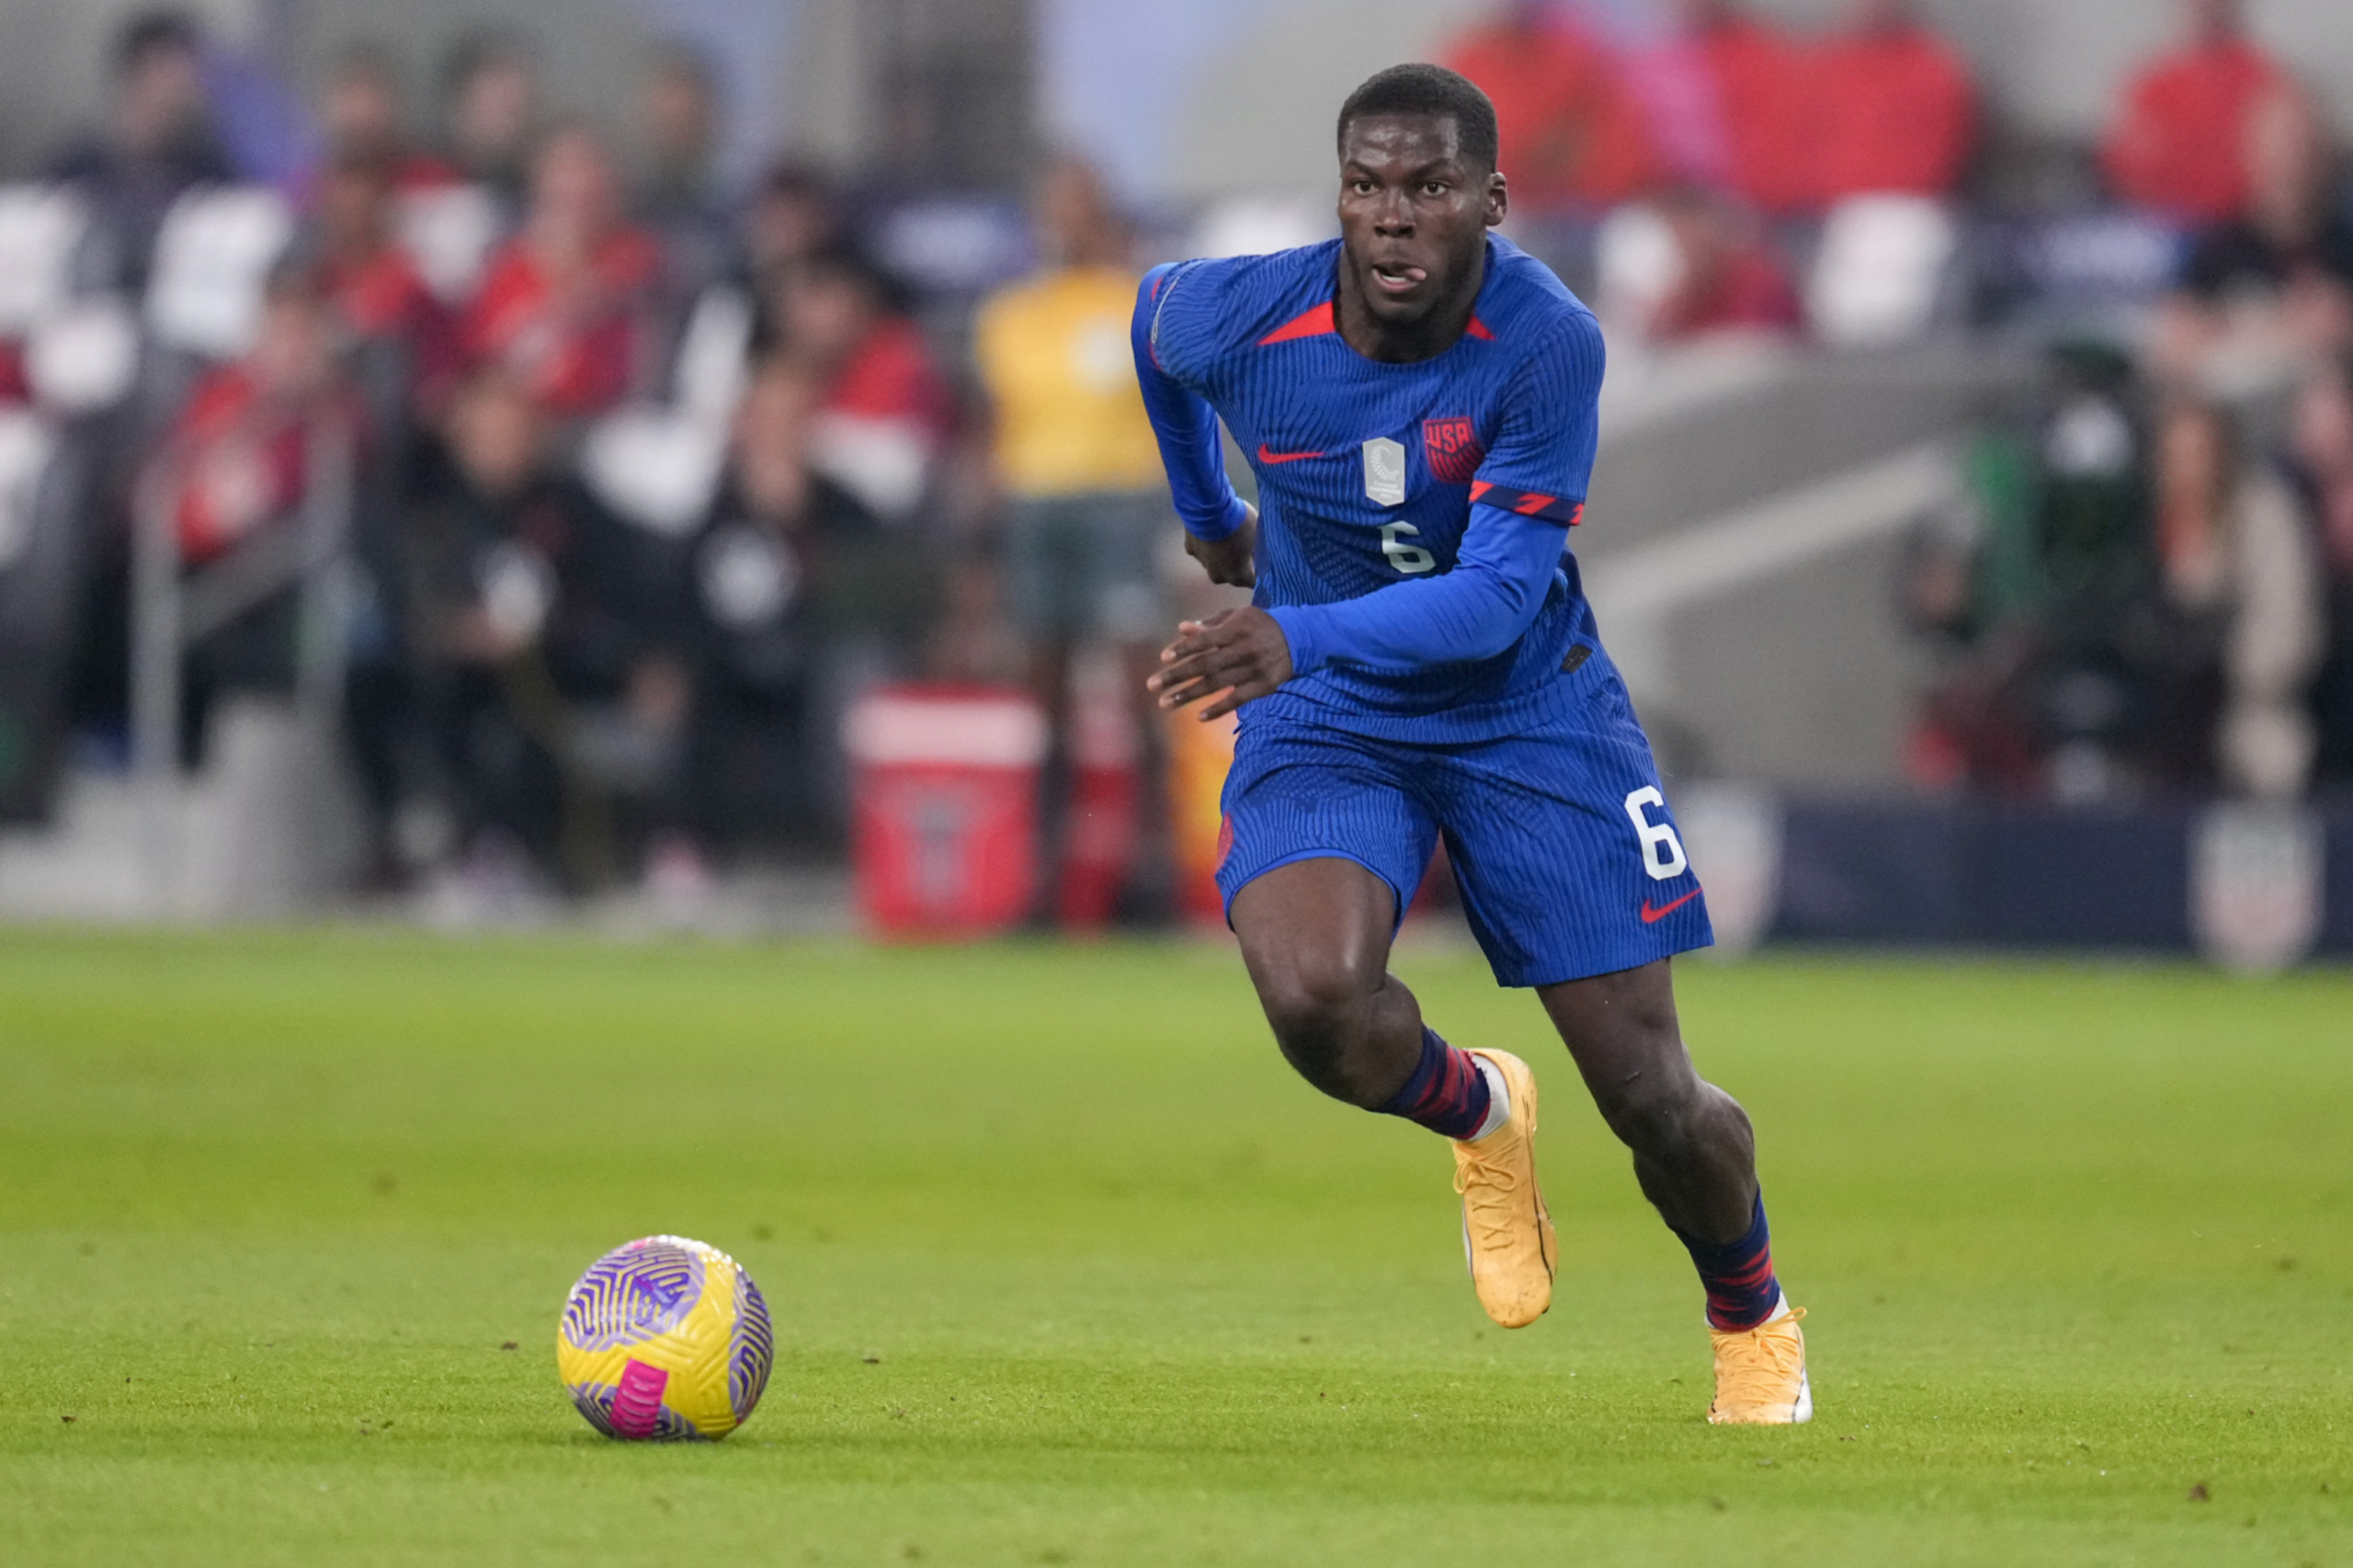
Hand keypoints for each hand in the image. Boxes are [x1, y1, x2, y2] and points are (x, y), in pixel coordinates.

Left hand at [1147, 606, 1292, 720]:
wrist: (1300, 637)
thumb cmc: (1260, 624)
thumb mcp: (1238, 616)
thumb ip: (1211, 624)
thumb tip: (1182, 628)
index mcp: (1236, 629)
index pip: (1205, 641)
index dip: (1184, 649)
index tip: (1163, 658)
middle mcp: (1244, 650)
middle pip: (1205, 665)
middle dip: (1176, 675)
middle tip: (1152, 685)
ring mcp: (1254, 670)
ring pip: (1216, 685)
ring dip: (1189, 695)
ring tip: (1165, 703)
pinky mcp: (1264, 686)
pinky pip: (1238, 700)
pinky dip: (1219, 709)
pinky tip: (1199, 717)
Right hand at [1185, 504, 1257, 586]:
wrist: (1208, 505)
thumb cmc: (1239, 522)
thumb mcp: (1259, 535)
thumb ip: (1261, 549)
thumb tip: (1263, 553)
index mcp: (1237, 575)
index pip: (1253, 582)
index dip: (1261, 573)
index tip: (1266, 563)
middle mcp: (1218, 575)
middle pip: (1233, 575)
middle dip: (1241, 566)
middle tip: (1249, 550)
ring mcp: (1202, 562)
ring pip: (1216, 563)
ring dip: (1224, 556)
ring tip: (1231, 539)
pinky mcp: (1190, 548)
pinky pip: (1204, 550)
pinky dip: (1210, 544)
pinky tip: (1214, 532)